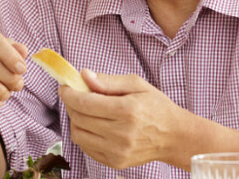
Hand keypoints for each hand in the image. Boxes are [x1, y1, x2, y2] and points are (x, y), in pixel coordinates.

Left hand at [59, 69, 197, 169]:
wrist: (174, 136)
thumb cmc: (156, 107)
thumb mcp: (137, 85)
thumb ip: (108, 81)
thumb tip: (84, 76)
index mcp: (127, 111)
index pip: (85, 103)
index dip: (69, 94)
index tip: (65, 87)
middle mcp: (122, 133)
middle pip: (79, 118)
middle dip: (71, 104)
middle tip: (74, 96)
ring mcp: (118, 151)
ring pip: (79, 135)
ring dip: (75, 121)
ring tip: (84, 111)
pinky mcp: (115, 162)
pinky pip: (86, 148)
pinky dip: (84, 135)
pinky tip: (92, 125)